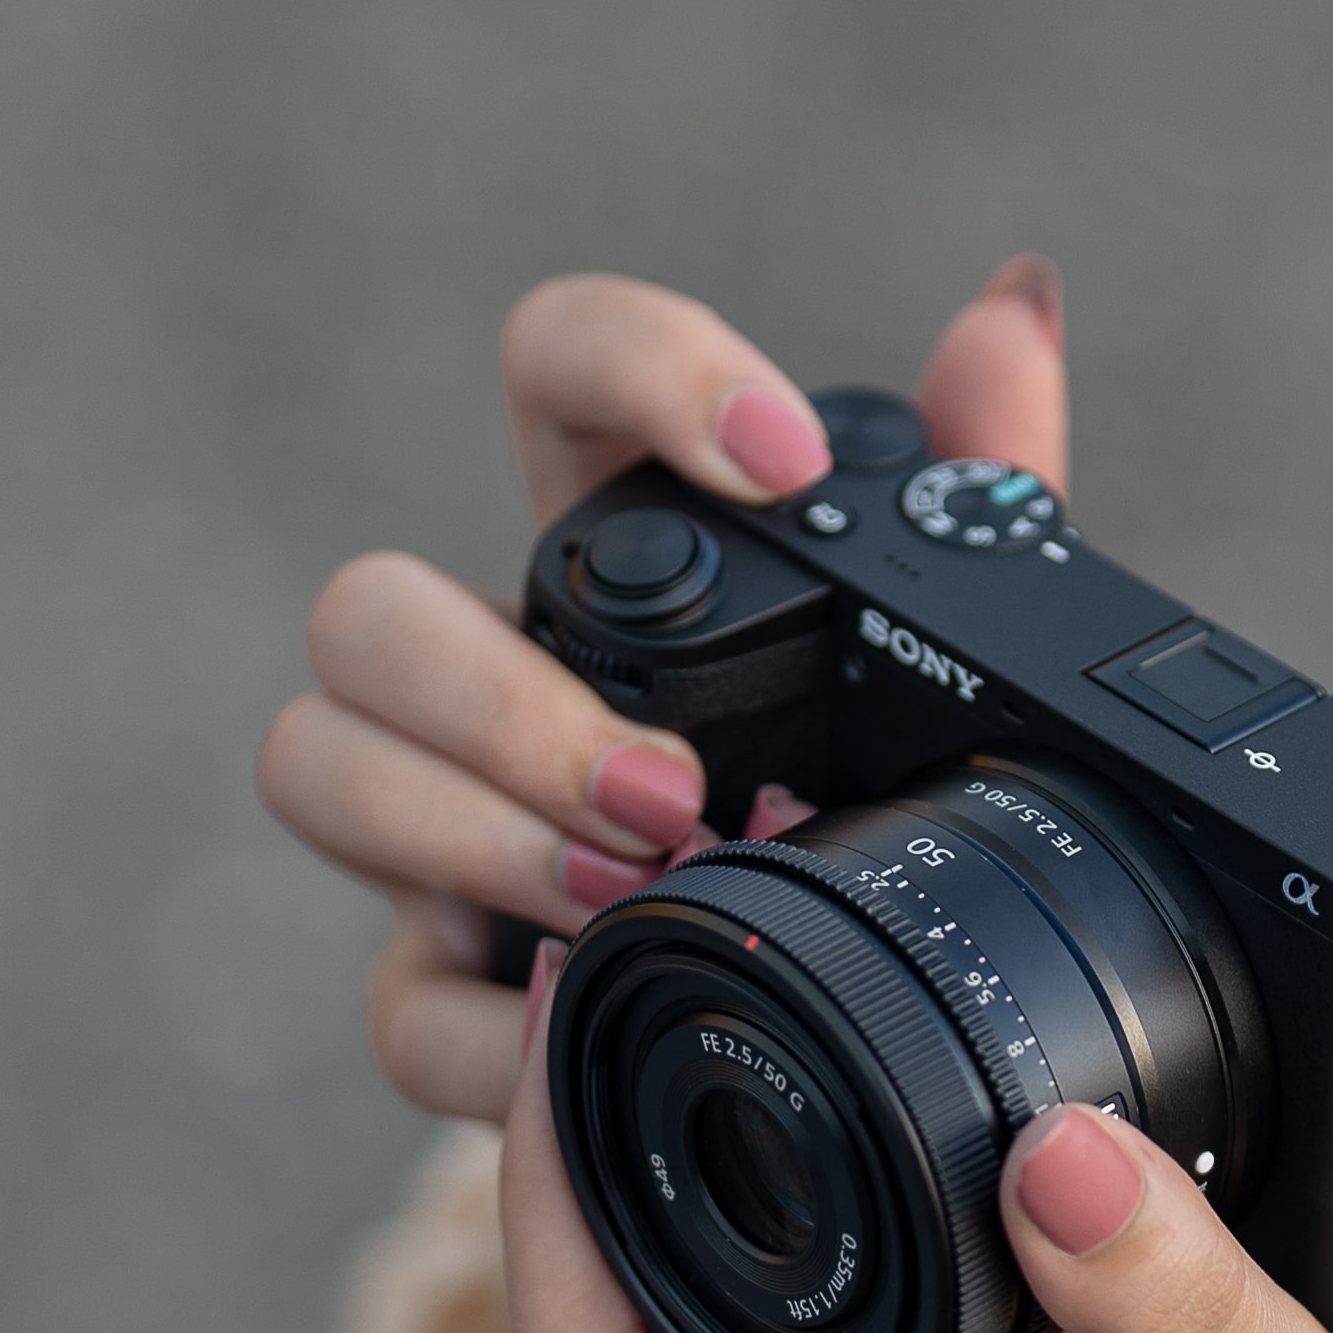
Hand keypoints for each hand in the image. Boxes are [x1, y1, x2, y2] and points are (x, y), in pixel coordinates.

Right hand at [259, 260, 1070, 1119]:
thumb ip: (986, 484)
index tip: (785, 459)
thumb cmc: (877, 779)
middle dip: (503, 700)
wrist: (857, 1006)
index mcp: (619, 551)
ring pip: (317, 765)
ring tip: (635, 892)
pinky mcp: (449, 987)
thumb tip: (1015, 306)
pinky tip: (596, 1011)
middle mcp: (492, 671)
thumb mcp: (951, 651)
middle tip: (680, 789)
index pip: (558, 364)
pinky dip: (484, 1026)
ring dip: (470, 834)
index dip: (641, 368)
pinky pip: (394, 1002)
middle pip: (365, 607)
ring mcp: (441, 828)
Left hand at [493, 945, 1332, 1332]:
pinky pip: (893, 1238)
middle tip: (623, 938)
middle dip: (611, 1127)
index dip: (543, 1218)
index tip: (551, 1043)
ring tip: (732, 937)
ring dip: (732, 1115)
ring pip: (766, 1267)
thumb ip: (1171, 1298)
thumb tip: (1050, 1141)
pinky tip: (896, 1012)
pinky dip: (867, 1129)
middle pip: (649, 1309)